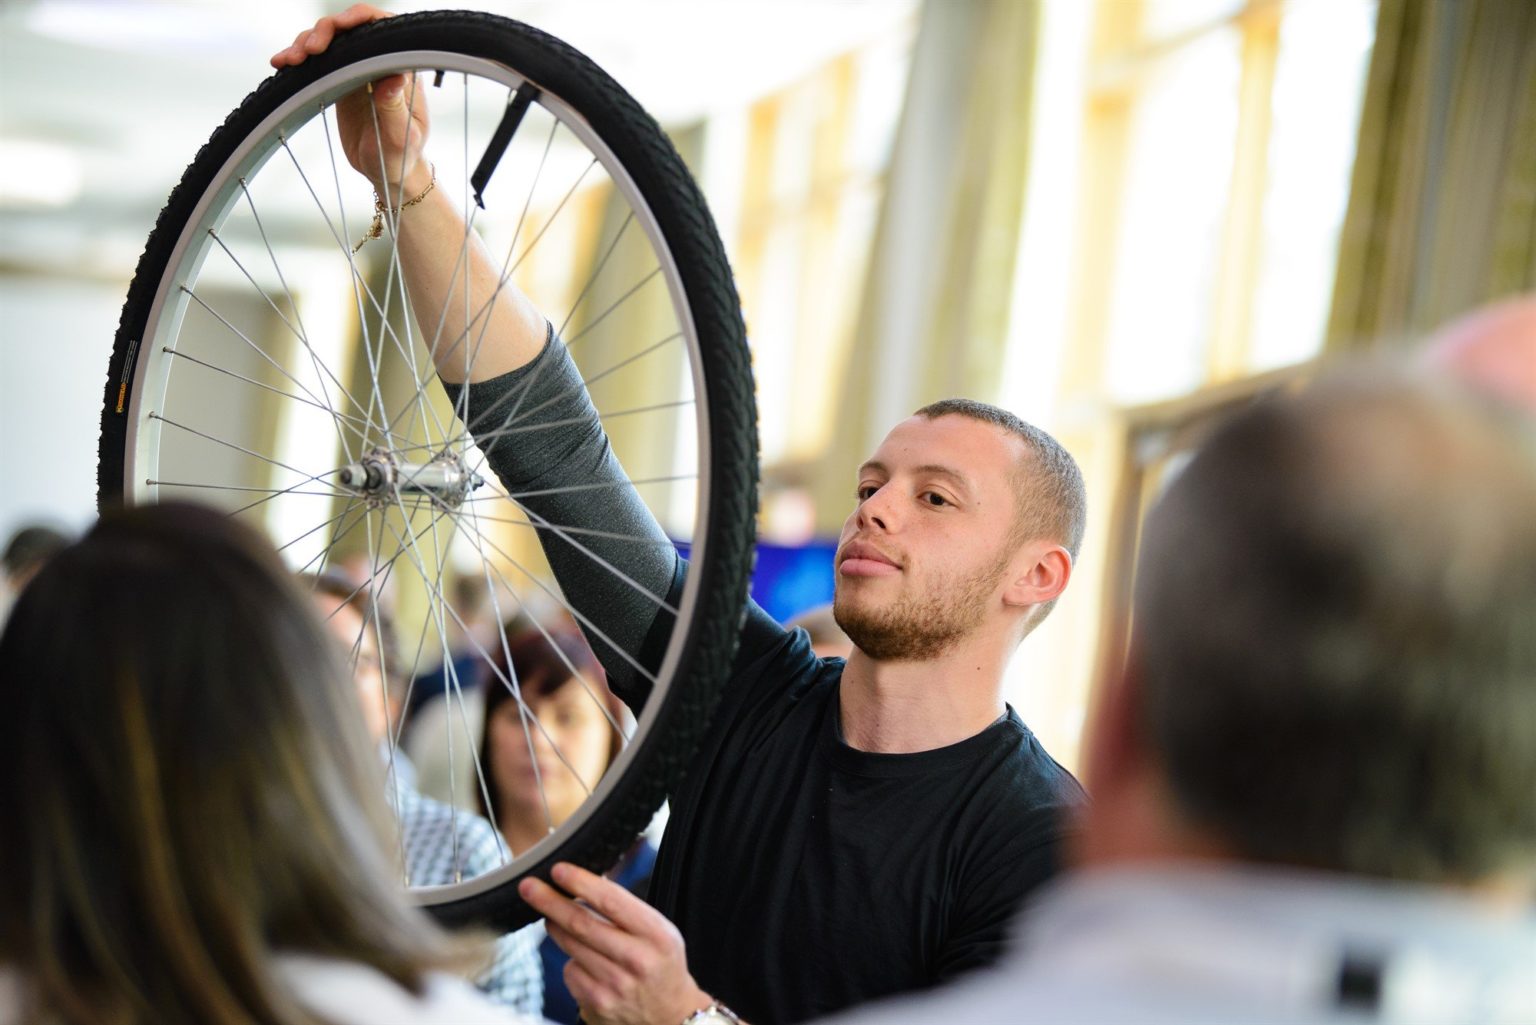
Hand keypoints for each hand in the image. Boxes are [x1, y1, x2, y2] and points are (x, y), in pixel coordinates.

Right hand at [269, 4, 428, 194]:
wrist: (385, 170)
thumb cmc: (401, 157)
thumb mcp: (400, 139)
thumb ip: (395, 108)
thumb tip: (394, 78)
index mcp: (403, 69)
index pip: (385, 28)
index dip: (361, 18)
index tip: (340, 25)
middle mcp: (381, 63)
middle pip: (351, 28)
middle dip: (326, 30)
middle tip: (309, 50)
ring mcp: (359, 69)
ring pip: (330, 41)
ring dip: (306, 42)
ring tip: (291, 60)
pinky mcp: (340, 79)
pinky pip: (318, 61)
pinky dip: (298, 58)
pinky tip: (282, 63)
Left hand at [520, 863, 714, 1024]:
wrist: (669, 1015)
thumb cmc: (660, 962)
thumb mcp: (659, 931)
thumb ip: (626, 910)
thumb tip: (582, 885)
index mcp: (656, 935)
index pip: (612, 901)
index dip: (581, 883)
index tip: (558, 870)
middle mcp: (636, 960)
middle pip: (581, 924)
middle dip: (550, 902)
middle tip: (528, 886)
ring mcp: (614, 985)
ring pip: (570, 946)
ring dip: (555, 926)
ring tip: (551, 916)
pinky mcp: (597, 1004)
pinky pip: (570, 971)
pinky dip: (572, 960)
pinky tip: (586, 962)